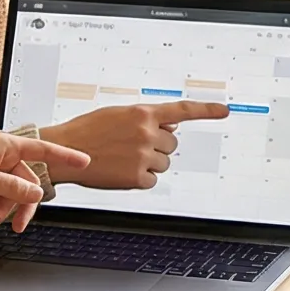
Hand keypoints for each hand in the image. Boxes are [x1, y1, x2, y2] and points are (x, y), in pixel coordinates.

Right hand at [41, 99, 231, 188]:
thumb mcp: (117, 114)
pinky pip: (152, 180)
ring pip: (164, 163)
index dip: (206, 110)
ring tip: (123, 158)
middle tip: (131, 146)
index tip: (224, 111)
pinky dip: (140, 179)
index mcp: (143, 113)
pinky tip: (121, 171)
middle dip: (156, 146)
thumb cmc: (88, 131)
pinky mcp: (138, 178)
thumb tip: (168, 126)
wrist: (64, 152)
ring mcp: (144, 156)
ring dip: (149, 163)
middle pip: (172, 144)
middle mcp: (147, 133)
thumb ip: (144, 118)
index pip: (182, 110)